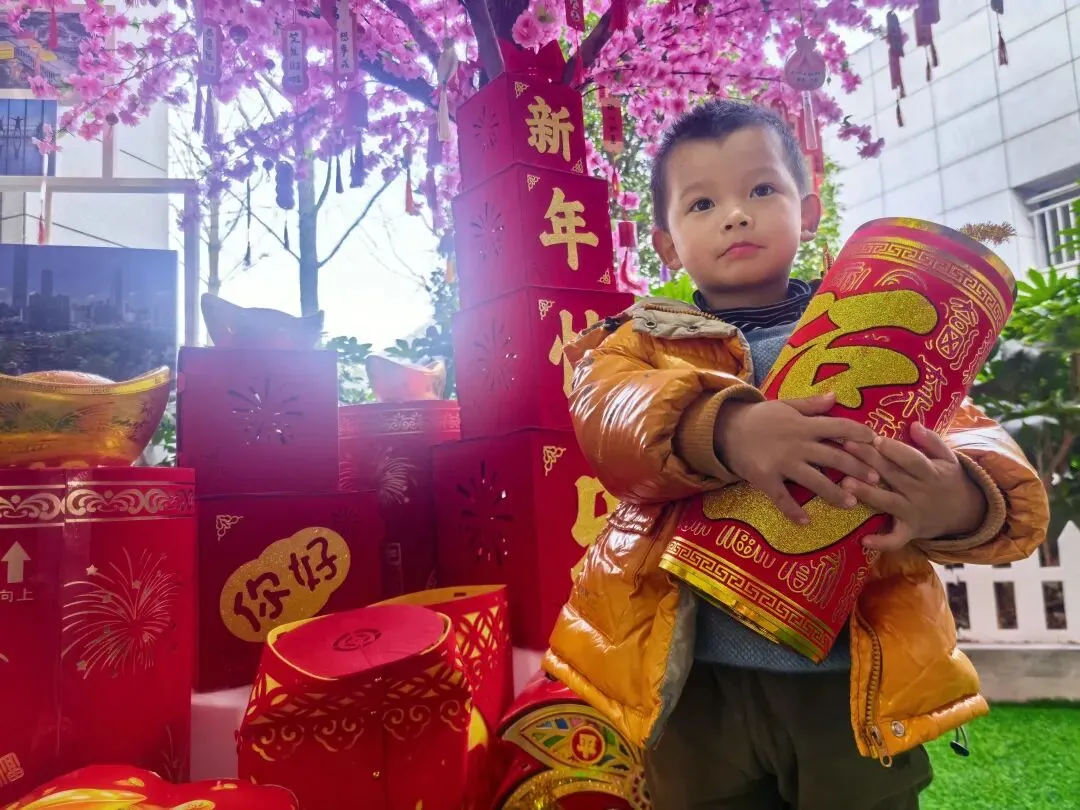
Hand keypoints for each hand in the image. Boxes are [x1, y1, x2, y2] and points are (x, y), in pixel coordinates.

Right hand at [714, 392, 879, 523]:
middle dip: (856, 468)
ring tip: (851, 503)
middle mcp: (796, 444)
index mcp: (803, 425)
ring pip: (814, 480)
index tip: (877, 442)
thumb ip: (811, 404)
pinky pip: (782, 498)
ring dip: (834, 493)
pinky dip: (793, 511)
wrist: (726, 429)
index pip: (838, 426)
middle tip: (875, 479)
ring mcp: (781, 463)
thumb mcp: (785, 405)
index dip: (859, 433)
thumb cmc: (760, 417)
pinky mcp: (766, 479)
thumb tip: (836, 396)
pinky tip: (806, 521)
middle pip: (833, 457)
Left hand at [840, 422, 987, 550]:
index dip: (894, 449)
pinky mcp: (910, 531)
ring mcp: (914, 512)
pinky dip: (882, 542)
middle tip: (845, 447)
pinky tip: (864, 540)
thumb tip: (913, 424)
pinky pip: (896, 539)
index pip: (912, 459)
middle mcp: (922, 492)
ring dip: (867, 493)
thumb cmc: (947, 478)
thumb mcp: (948, 458)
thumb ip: (932, 441)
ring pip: (888, 502)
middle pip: (893, 475)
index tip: (874, 438)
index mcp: (931, 472)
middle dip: (869, 461)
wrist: (965, 513)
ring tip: (844, 483)